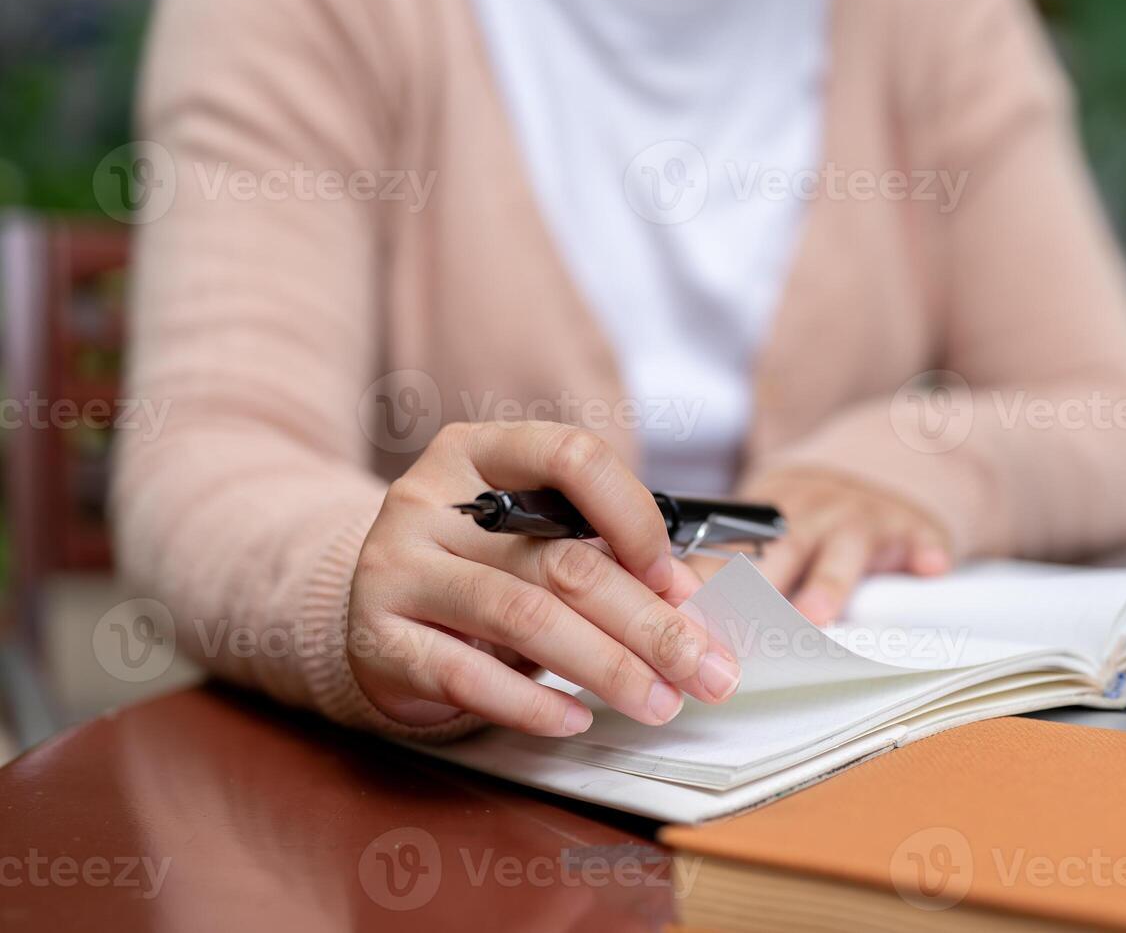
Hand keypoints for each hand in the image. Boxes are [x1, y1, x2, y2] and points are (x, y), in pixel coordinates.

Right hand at [347, 422, 738, 736]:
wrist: (373, 611)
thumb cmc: (478, 568)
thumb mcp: (537, 540)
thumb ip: (613, 555)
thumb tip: (702, 597)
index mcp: (479, 452)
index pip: (569, 458)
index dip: (633, 516)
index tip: (675, 580)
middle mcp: (430, 499)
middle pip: (561, 559)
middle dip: (650, 623)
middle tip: (705, 670)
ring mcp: (395, 566)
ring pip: (523, 616)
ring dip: (607, 667)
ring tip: (658, 701)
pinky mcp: (375, 638)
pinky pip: (468, 676)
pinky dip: (533, 704)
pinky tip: (576, 720)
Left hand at [696, 469, 951, 623]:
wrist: (884, 466)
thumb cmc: (808, 519)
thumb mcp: (762, 525)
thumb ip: (721, 564)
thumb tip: (668, 621)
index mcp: (761, 518)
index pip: (723, 555)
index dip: (704, 588)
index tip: (686, 624)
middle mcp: (808, 512)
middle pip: (777, 552)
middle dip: (756, 592)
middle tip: (736, 631)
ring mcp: (861, 517)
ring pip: (842, 549)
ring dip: (829, 582)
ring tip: (816, 616)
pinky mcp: (912, 526)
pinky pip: (920, 538)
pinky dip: (925, 552)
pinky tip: (931, 566)